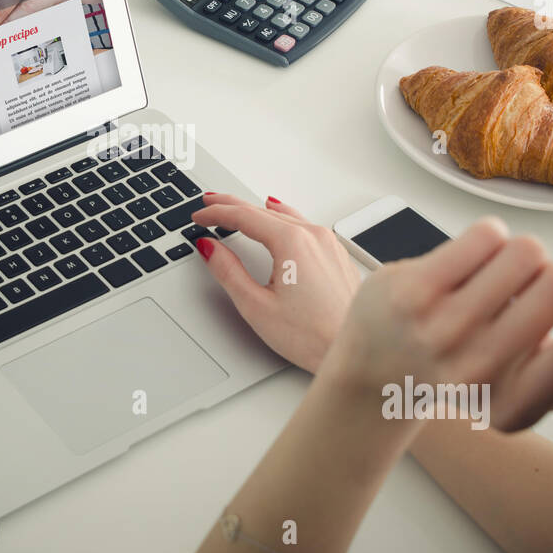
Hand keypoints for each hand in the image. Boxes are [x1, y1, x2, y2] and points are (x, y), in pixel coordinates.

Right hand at [191, 193, 363, 373]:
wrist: (354, 349)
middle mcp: (314, 235)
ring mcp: (329, 243)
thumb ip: (228, 271)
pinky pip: (304, 225)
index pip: (244, 216)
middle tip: (209, 203)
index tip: (199, 215)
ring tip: (236, 209)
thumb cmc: (313, 336)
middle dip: (232, 206)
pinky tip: (278, 217)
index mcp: (292, 243)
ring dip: (256, 211)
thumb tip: (210, 247)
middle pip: (263, 210)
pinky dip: (281, 218)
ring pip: (285, 216)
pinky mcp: (336, 254)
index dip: (216, 212)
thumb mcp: (256, 306)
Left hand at [316, 218, 552, 431]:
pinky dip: (489, 237)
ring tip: (493, 278)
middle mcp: (478, 372)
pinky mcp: (414, 290)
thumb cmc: (461, 372)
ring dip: (520, 254)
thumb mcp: (528, 392)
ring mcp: (442, 329)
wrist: (374, 374)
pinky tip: (467, 262)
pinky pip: (488, 233)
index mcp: (515, 406)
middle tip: (528, 288)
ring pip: (527, 251)